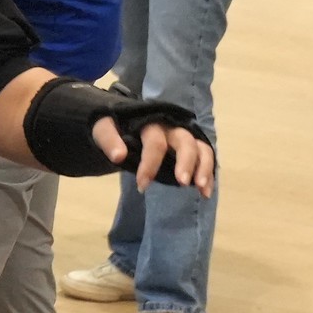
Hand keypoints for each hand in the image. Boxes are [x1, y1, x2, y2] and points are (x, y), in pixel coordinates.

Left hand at [94, 116, 214, 194]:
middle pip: (185, 141)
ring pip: (200, 148)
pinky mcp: (191, 147)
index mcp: (150, 123)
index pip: (154, 143)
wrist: (122, 120)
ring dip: (204, 167)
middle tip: (183, 182)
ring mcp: (183, 138)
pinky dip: (208, 173)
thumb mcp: (104, 129)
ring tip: (201, 189)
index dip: (150, 164)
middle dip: (186, 162)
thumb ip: (109, 139)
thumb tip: (118, 156)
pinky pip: (205, 157)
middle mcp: (171, 128)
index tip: (142, 185)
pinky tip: (205, 192)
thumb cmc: (115, 127)